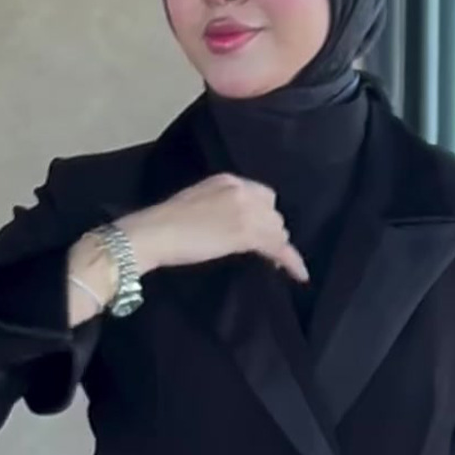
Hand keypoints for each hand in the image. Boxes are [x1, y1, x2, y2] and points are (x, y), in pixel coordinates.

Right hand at [118, 175, 309, 283]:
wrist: (155, 232)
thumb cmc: (164, 223)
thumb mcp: (197, 203)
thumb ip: (219, 206)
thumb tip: (231, 225)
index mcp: (228, 180)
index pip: (262, 196)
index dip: (264, 216)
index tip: (261, 232)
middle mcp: (242, 190)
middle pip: (273, 212)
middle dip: (271, 231)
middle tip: (265, 251)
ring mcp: (246, 211)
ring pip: (277, 230)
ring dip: (276, 246)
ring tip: (273, 263)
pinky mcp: (247, 234)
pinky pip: (279, 248)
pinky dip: (291, 261)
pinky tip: (299, 274)